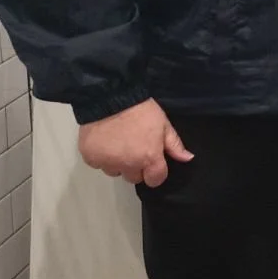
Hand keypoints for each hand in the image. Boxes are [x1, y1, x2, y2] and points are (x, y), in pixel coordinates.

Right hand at [77, 98, 192, 186]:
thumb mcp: (163, 124)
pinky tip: (105, 140)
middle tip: (134, 148)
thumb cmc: (141, 110)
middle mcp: (128, 165)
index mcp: (149, 158)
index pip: (155, 180)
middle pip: (134, 178)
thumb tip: (187, 159)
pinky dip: (101, 156)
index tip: (152, 163)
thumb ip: (174, 145)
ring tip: (118, 143)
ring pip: (114, 171)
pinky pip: (98, 164)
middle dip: (135, 167)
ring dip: (117, 162)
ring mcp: (107, 163)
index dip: (156, 172)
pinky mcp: (90, 158)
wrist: (111, 98)